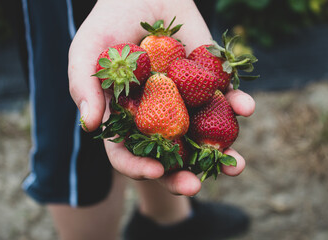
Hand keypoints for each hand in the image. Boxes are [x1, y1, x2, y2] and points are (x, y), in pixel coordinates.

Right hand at [68, 0, 254, 195]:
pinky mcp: (209, 84)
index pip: (128, 154)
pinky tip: (245, 107)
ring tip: (236, 165)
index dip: (139, 167)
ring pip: (203, 136)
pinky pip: (226, 100)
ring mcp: (186, 102)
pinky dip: (237, 105)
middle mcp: (157, 117)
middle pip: (169, 155)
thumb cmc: (110, 23)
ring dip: (221, 152)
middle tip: (197, 183)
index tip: (156, 172)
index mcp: (126, 118)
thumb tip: (89, 125)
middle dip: (183, 174)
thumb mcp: (88, 51)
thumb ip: (83, 86)